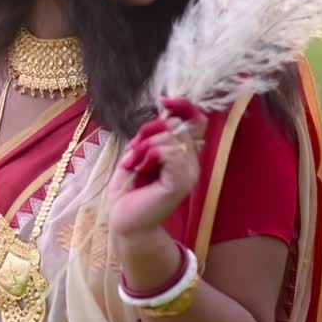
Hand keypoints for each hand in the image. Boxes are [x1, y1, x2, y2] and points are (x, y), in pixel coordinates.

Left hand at [106, 98, 207, 239]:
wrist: (123, 220)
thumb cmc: (129, 189)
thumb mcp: (139, 153)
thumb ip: (154, 135)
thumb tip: (167, 112)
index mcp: (183, 156)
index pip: (197, 122)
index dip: (184, 107)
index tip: (165, 100)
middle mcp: (191, 163)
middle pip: (178, 125)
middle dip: (150, 131)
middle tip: (133, 151)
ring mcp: (189, 174)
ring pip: (171, 137)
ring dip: (145, 145)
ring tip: (134, 164)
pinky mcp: (181, 183)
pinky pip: (167, 151)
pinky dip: (148, 154)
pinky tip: (140, 169)